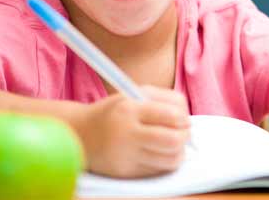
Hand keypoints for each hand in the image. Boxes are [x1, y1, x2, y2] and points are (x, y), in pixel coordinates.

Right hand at [73, 85, 189, 177]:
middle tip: (183, 133)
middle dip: (185, 136)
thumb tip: (188, 120)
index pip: (173, 115)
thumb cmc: (115, 112)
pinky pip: (158, 170)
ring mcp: (126, 155)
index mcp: (130, 109)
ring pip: (170, 160)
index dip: (184, 118)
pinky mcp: (126, 172)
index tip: (182, 118)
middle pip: (174, 140)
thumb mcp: (135, 95)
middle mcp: (127, 133)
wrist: (80, 134)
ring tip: (172, 144)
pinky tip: (159, 153)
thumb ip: (165, 101)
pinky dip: (164, 161)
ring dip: (179, 152)